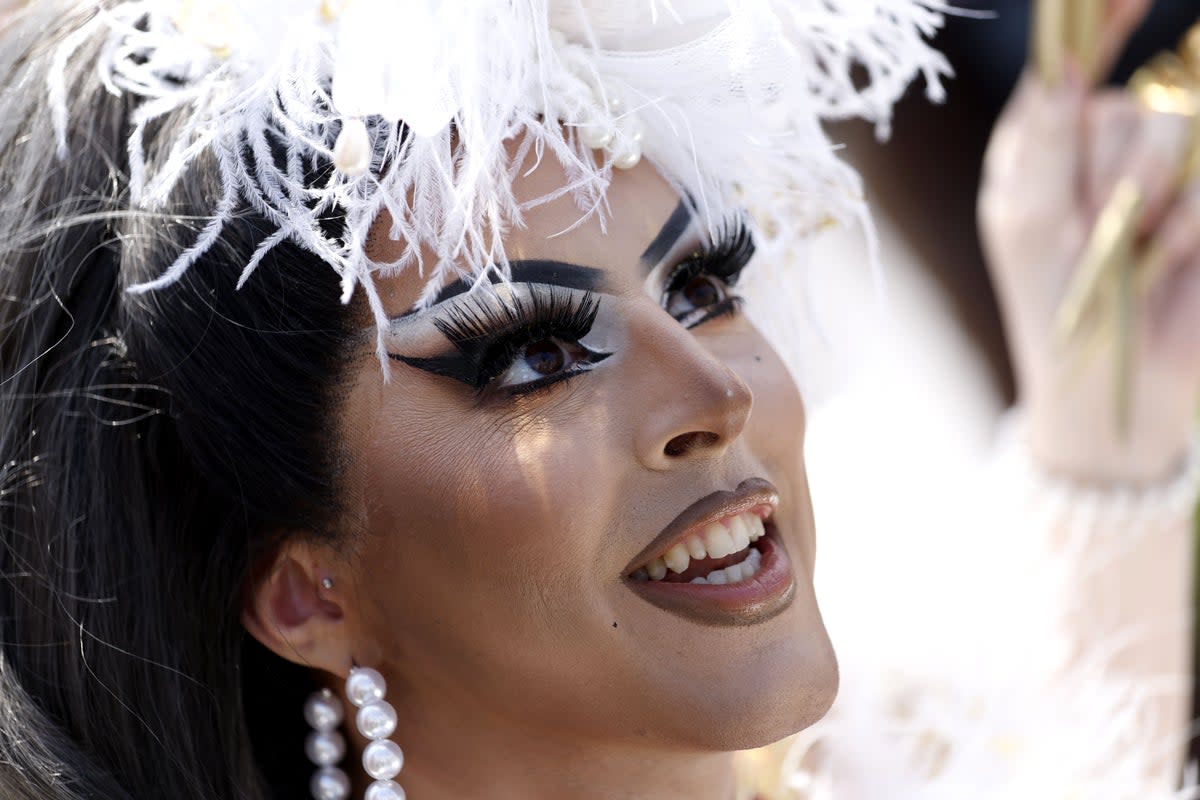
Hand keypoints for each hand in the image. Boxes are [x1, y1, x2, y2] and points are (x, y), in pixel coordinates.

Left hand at [979, 3, 1199, 485]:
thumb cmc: (1054, 303)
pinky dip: (1191, 227)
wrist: (1116, 386)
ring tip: (1137, 254)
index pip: (1077, 57)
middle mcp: (1111, 143)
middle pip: (1144, 105)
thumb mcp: (1030, 220)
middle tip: (1101, 232)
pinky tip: (1167, 261)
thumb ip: (1046, 138)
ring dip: (1160, 204)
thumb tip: (1058, 63)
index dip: (1105, 16)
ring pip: (1184, 134)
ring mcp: (1168, 172)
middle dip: (1125, 175)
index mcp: (1050, 140)